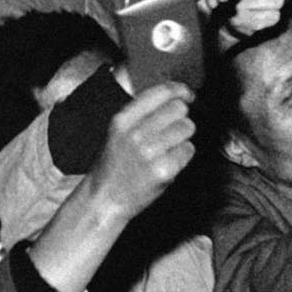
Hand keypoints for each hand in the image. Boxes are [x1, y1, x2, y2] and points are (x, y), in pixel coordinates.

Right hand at [88, 83, 197, 220]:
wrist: (104, 200)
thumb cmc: (115, 165)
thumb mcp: (119, 132)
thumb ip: (143, 112)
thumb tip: (178, 96)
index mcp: (122, 120)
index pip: (162, 92)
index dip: (181, 91)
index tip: (188, 95)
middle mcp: (135, 133)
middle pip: (179, 109)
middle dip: (181, 118)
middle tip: (172, 132)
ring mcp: (149, 152)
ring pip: (187, 128)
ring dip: (183, 138)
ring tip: (167, 150)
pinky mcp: (163, 170)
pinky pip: (188, 150)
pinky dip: (183, 156)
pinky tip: (168, 162)